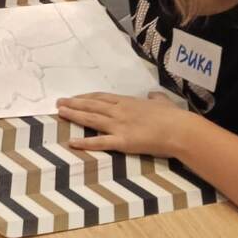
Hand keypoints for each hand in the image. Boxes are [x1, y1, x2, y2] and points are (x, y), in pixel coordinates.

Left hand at [56, 92, 192, 156]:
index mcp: (127, 101)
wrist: (180, 129)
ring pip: (91, 119)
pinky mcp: (122, 141)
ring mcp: (119, 125)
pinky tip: (72, 142)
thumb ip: (155, 98)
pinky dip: (85, 142)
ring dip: (74, 115)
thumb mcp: (163, 102)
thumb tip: (154, 95)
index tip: (74, 97)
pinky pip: (100, 142)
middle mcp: (119, 111)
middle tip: (58, 102)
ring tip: (60, 113)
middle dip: (73, 103)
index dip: (85, 97)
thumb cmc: (173, 116)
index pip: (101, 97)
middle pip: (91, 105)